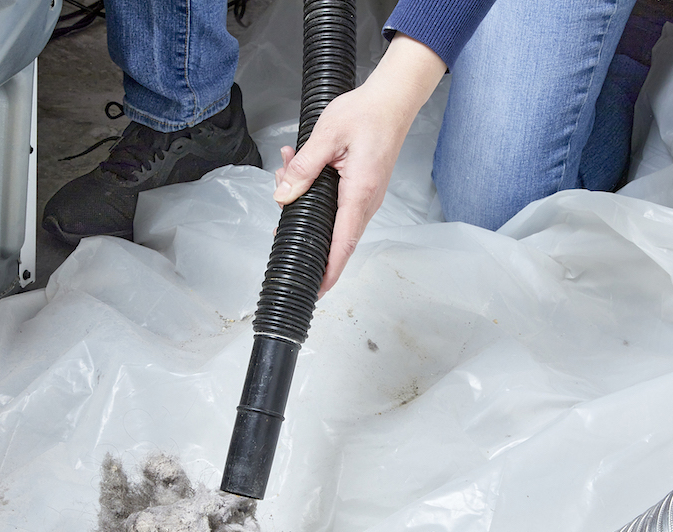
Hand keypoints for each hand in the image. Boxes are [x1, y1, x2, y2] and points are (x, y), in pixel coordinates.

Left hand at [272, 33, 445, 294]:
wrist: (392, 99)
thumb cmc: (366, 112)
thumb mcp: (326, 136)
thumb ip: (303, 168)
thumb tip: (283, 196)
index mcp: (359, 193)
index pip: (342, 244)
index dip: (328, 271)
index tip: (315, 290)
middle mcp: (367, 202)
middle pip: (335, 238)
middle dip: (304, 234)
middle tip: (279, 223)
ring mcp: (367, 198)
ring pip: (333, 219)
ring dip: (306, 206)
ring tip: (286, 171)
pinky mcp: (363, 190)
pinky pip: (337, 205)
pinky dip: (315, 194)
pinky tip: (297, 167)